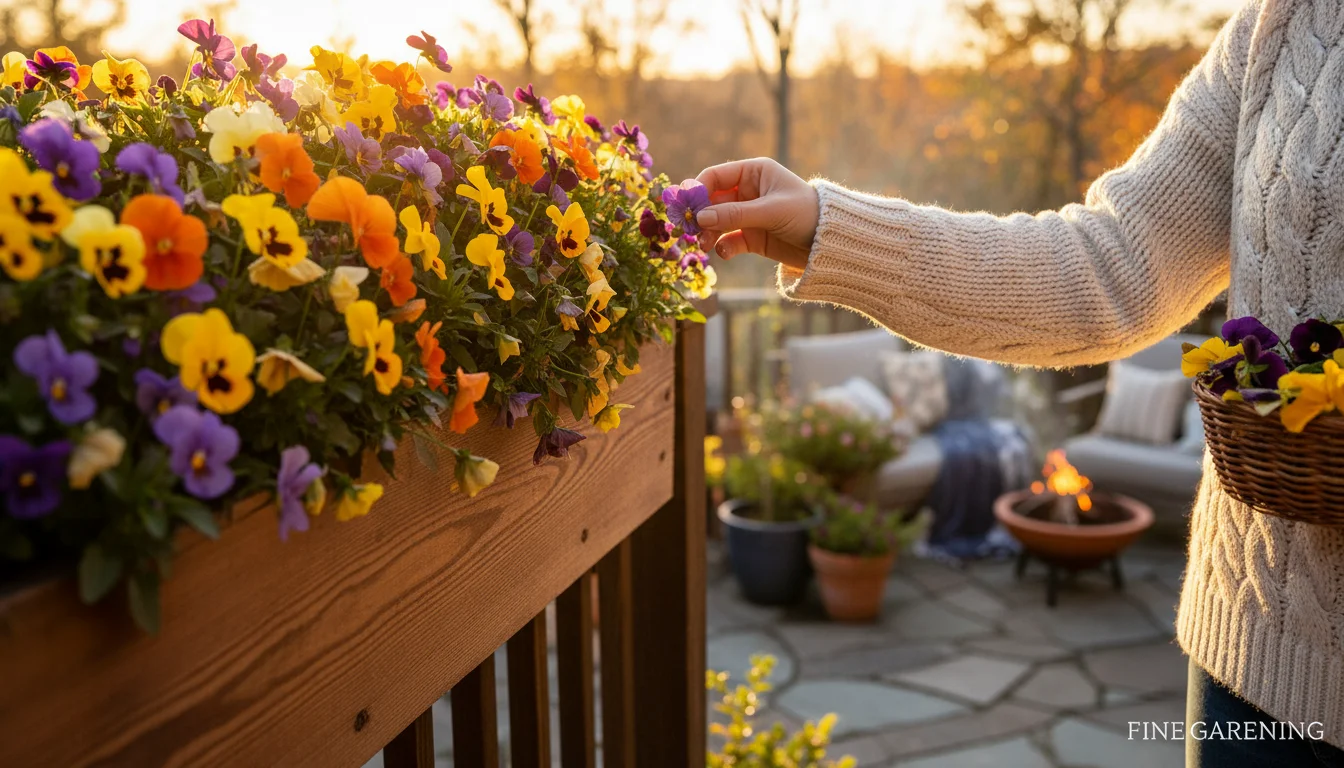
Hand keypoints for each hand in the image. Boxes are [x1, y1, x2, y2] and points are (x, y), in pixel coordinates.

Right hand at [694, 158, 818, 270]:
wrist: (832, 243)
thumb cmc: (806, 214)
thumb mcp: (771, 211)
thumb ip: (735, 214)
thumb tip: (700, 218)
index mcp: (754, 173)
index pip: (716, 176)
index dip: (698, 189)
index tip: (686, 207)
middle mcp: (748, 192)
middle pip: (712, 201)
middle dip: (700, 216)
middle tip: (689, 231)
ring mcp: (749, 215)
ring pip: (717, 222)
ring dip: (708, 233)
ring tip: (704, 245)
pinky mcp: (753, 237)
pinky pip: (729, 240)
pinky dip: (723, 247)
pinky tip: (724, 252)